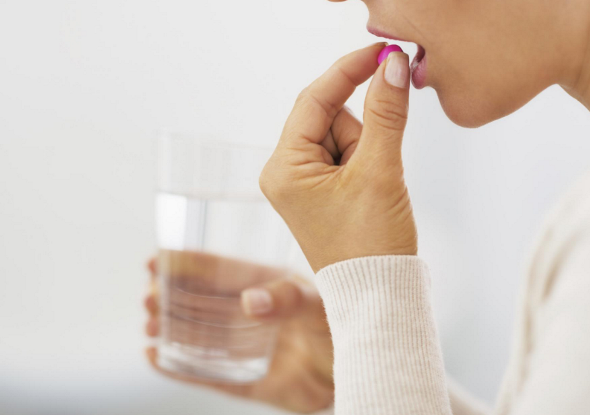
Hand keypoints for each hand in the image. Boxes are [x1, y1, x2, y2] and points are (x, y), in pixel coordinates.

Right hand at [144, 254, 333, 412]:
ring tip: (148, 323)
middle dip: (168, 296)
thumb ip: (288, 298)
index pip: (217, 270)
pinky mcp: (249, 379)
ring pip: (197, 336)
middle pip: (198, 302)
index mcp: (264, 285)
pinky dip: (180, 367)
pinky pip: (209, 373)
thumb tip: (250, 301)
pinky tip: (155, 357)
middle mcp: (249, 314)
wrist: (362, 367)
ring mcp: (246, 346)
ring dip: (169, 328)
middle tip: (147, 294)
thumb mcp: (317, 301)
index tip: (156, 259)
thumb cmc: (343, 323)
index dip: (185, 263)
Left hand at [260, 42, 416, 272]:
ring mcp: (303, 183)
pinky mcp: (322, 191)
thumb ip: (385, 114)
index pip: (314, 99)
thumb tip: (392, 66)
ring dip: (368, 151)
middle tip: (379, 164)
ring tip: (374, 190)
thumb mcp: (380, 172)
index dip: (350, 70)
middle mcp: (286, 172)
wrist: (378, 296)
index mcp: (284, 168)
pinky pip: (348, 156)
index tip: (383, 52)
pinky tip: (373, 192)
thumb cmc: (371, 245)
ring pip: (344, 136)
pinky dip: (368, 162)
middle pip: (330, 117)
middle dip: (363, 132)